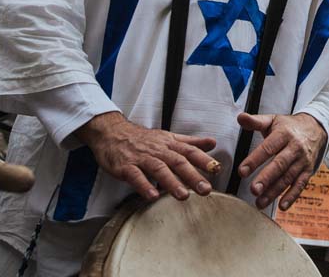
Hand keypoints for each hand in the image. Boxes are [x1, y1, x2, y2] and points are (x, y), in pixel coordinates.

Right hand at [75, 112, 217, 200]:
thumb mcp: (168, 137)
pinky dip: (144, 185)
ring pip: (158, 169)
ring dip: (171, 183)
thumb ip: (190, 142)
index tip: (217, 169)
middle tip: (206, 189)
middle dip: (193, 175)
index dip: (204, 160)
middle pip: (177, 162)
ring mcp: (141, 158)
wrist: (112, 132)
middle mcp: (158, 150)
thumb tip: (213, 142)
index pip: (190, 151)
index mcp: (170, 144)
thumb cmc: (142, 139)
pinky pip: (135, 176)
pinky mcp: (126, 166)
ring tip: (183, 196)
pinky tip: (152, 196)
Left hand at [236, 112, 326, 209]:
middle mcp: (295, 148)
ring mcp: (302, 161)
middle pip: (280, 164)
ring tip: (259, 202)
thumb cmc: (288, 126)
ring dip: (274, 192)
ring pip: (288, 178)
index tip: (242, 171)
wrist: (316, 127)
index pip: (268, 148)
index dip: (255, 160)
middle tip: (253, 189)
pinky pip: (300, 185)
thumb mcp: (273, 120)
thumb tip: (240, 117)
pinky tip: (282, 207)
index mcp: (284, 134)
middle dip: (266, 178)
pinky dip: (292, 196)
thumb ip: (255, 121)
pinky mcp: (308, 171)